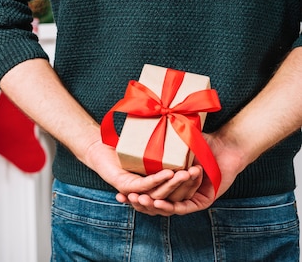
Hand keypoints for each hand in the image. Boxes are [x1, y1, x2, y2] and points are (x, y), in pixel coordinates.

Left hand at [83, 139, 202, 206]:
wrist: (98, 149)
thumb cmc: (125, 148)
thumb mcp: (151, 149)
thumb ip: (168, 148)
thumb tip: (189, 137)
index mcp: (156, 187)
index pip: (179, 190)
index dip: (192, 183)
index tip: (204, 173)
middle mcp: (148, 193)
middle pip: (173, 194)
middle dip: (188, 184)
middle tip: (200, 174)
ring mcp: (137, 192)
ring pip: (161, 192)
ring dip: (175, 183)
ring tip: (188, 174)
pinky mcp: (126, 187)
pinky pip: (146, 185)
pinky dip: (158, 180)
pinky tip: (168, 173)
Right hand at [116, 132, 240, 215]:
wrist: (225, 145)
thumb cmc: (200, 143)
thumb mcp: (174, 146)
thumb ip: (159, 148)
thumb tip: (133, 138)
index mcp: (170, 183)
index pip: (148, 193)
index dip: (133, 195)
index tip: (118, 194)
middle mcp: (179, 193)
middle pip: (155, 202)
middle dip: (140, 201)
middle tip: (127, 197)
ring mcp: (190, 199)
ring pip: (168, 206)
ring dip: (153, 203)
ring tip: (140, 198)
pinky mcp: (202, 202)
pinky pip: (184, 206)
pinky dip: (171, 205)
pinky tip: (159, 202)